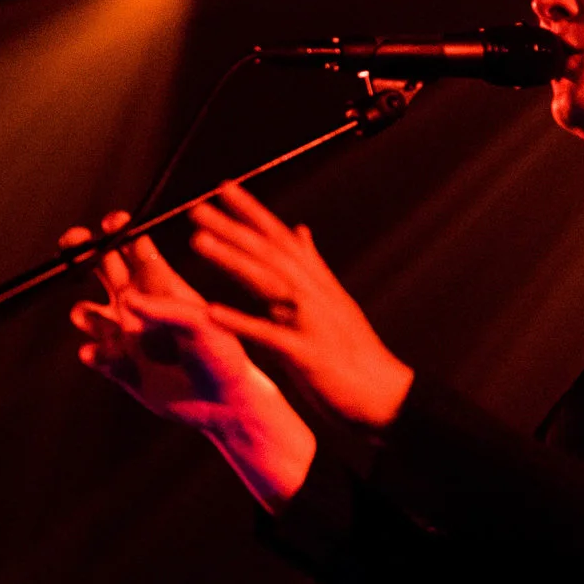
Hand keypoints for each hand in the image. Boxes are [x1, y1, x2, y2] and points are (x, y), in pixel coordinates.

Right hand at [62, 211, 316, 508]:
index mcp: (160, 284)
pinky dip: (93, 353)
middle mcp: (138, 304)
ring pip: (87, 312)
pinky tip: (104, 356)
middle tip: (73, 248)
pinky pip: (93, 354)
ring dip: (86, 314)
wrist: (224, 402)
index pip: (130, 245)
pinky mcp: (120, 367)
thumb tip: (126, 298)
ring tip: (102, 323)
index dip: (116, 230)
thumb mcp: (199, 324)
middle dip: (80, 252)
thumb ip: (164, 308)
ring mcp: (126, 335)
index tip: (110, 223)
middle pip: (98, 267)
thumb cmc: (222, 354)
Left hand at [187, 183, 413, 431]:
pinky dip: (241, 322)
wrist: (387, 396)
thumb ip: (312, 265)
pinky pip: (269, 336)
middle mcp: (315, 293)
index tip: (223, 187)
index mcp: (317, 282)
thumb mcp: (334, 301)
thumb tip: (300, 230)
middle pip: (269, 252)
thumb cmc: (355, 353)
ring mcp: (312, 322)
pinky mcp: (308, 354)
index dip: (252, 210)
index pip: (280, 237)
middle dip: (232, 226)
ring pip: (268, 282)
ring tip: (198, 242)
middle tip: (196, 207)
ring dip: (232, 260)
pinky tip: (212, 312)